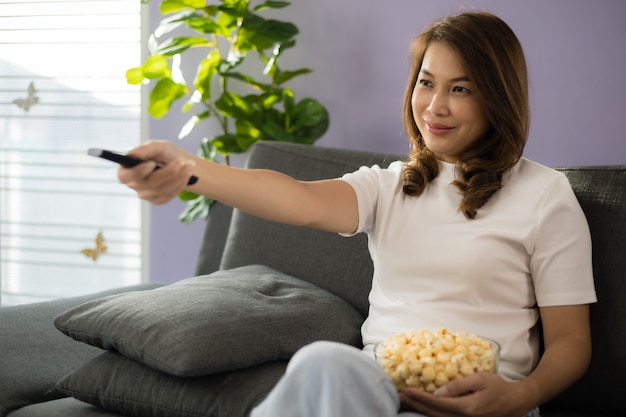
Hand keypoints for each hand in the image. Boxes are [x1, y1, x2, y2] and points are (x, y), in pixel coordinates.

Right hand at [117, 140, 194, 204]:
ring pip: (162, 190)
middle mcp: (134, 184)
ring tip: (188, 164)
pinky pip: (170, 195)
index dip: (137, 172)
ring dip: (179, 177)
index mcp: (127, 170)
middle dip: (168, 172)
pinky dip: (181, 183)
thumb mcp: (157, 146)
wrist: (178, 163)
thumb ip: (147, 149)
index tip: (152, 163)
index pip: (124, 177)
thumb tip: (134, 154)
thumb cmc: (163, 153)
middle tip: (180, 161)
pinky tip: (186, 173)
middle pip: (149, 183)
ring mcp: (146, 194)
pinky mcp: (158, 200)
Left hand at [399, 372, 530, 416]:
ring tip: (407, 402)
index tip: (407, 390)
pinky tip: (422, 408)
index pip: (438, 404)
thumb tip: (437, 392)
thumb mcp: (480, 379)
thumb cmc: (499, 387)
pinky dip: (432, 414)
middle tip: (400, 396)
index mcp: (468, 408)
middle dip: (416, 405)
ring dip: (421, 411)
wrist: (517, 402)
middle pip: (434, 414)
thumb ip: (458, 385)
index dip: (421, 397)